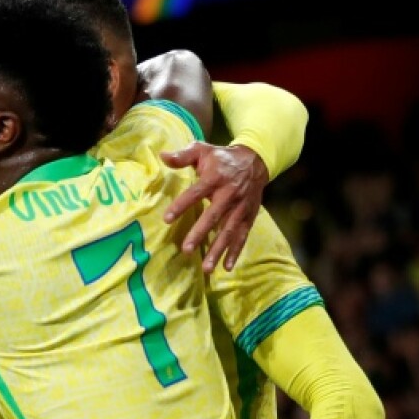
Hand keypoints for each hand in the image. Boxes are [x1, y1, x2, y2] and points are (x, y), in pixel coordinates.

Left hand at [161, 143, 267, 272]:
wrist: (256, 161)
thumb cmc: (222, 158)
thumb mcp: (203, 150)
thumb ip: (183, 156)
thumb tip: (162, 156)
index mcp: (215, 177)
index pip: (196, 192)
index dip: (181, 205)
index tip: (166, 219)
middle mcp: (229, 194)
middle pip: (214, 216)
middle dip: (200, 233)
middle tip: (186, 250)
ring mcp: (241, 207)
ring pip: (229, 231)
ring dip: (218, 250)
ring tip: (206, 268)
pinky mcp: (249, 216)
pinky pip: (242, 236)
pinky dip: (235, 252)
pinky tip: (227, 267)